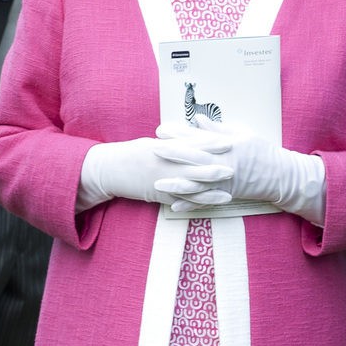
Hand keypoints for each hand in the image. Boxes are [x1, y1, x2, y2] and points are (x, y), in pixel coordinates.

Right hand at [84, 134, 230, 205]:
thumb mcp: (152, 143)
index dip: (212, 143)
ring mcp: (163, 181)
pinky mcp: (158, 196)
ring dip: (210, 192)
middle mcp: (165, 164)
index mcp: (165, 147)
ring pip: (190, 189)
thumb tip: (192, 136)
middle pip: (195, 167)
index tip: (230, 141)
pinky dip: (194, 206)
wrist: (109, 170)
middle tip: (236, 168)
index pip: (193, 144)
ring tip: (228, 195)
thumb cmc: (131, 153)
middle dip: (216, 168)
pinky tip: (206, 209)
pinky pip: (180, 202)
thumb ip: (173, 142)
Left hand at [158, 119, 324, 217]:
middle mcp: (223, 163)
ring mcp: (223, 180)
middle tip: (152, 150)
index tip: (162, 130)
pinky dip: (190, 203)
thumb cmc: (262, 152)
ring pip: (197, 182)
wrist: (280, 176)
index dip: (179, 134)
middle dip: (172, 154)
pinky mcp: (225, 193)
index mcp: (226, 145)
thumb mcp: (243, 134)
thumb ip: (218, 129)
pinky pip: (205, 200)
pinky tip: (174, 205)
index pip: (198, 137)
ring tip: (157, 183)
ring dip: (176, 183)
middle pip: (194, 158)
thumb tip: (197, 118)